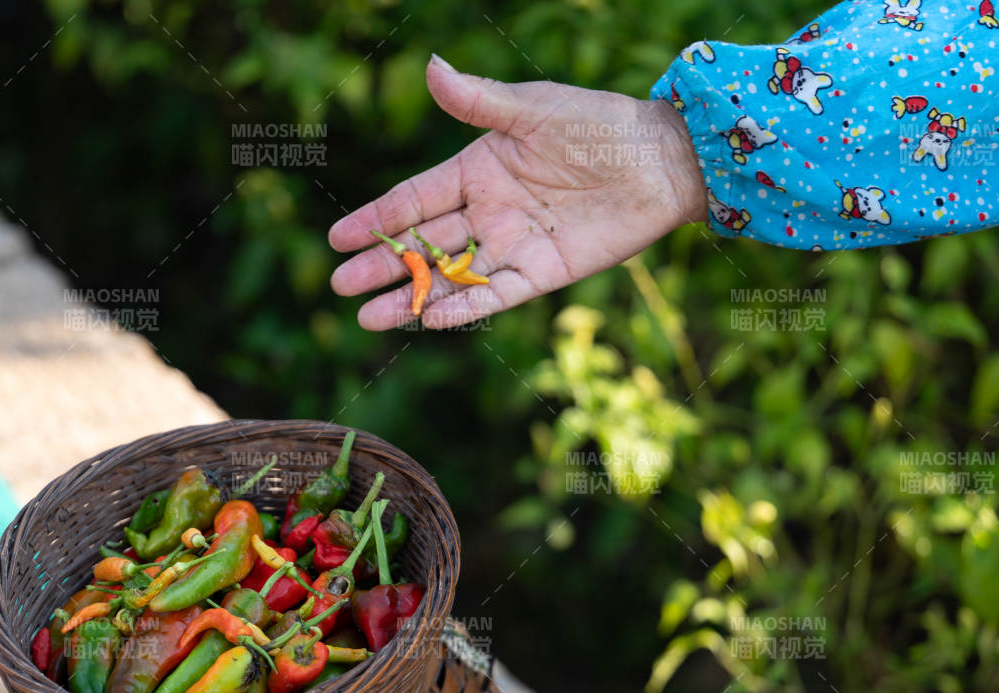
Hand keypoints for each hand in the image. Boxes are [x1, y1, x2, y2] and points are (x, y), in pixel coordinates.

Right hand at [329, 55, 705, 330]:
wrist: (660, 161)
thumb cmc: (598, 125)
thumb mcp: (532, 109)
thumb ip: (478, 103)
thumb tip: (430, 66)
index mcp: (478, 170)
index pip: (414, 200)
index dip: (376, 219)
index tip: (337, 239)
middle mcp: (488, 212)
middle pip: (423, 245)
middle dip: (382, 266)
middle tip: (340, 286)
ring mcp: (513, 245)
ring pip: (451, 278)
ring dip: (412, 299)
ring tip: (368, 317)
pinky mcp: (543, 273)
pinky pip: (496, 295)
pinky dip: (464, 309)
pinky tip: (431, 321)